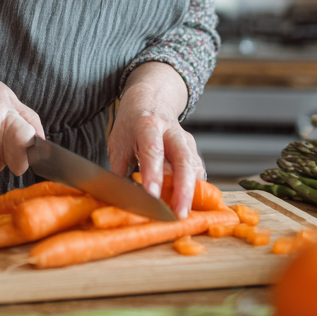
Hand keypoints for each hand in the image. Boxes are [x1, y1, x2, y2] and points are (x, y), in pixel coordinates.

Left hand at [108, 62, 205, 218]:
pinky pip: (197, 172)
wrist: (151, 101)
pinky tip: (189, 206)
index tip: (151, 195)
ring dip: (191, 193)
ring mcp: (186, 141)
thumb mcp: (118, 142)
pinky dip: (195, 190)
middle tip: (179, 213)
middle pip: (183, 159)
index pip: (152, 150)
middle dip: (183, 188)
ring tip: (183, 215)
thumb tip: (118, 198)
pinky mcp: (193, 152)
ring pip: (194, 167)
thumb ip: (119, 170)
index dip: (152, 173)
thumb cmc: (131, 125)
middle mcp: (172, 132)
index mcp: (148, 125)